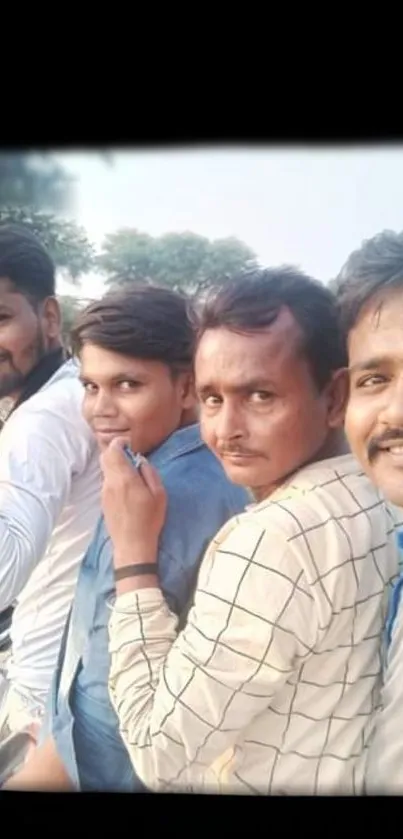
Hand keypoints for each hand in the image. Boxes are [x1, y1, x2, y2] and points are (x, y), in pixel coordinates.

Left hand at [100, 437, 166, 568]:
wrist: (132, 545)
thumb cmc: (149, 520)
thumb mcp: (159, 494)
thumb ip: (149, 473)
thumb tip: (141, 460)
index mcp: (124, 478)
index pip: (113, 450)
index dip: (120, 442)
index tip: (131, 445)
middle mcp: (110, 482)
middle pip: (105, 457)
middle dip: (116, 452)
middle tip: (131, 456)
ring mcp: (104, 492)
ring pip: (105, 470)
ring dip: (115, 466)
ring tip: (131, 474)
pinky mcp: (103, 502)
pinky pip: (106, 482)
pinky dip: (114, 478)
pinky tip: (127, 489)